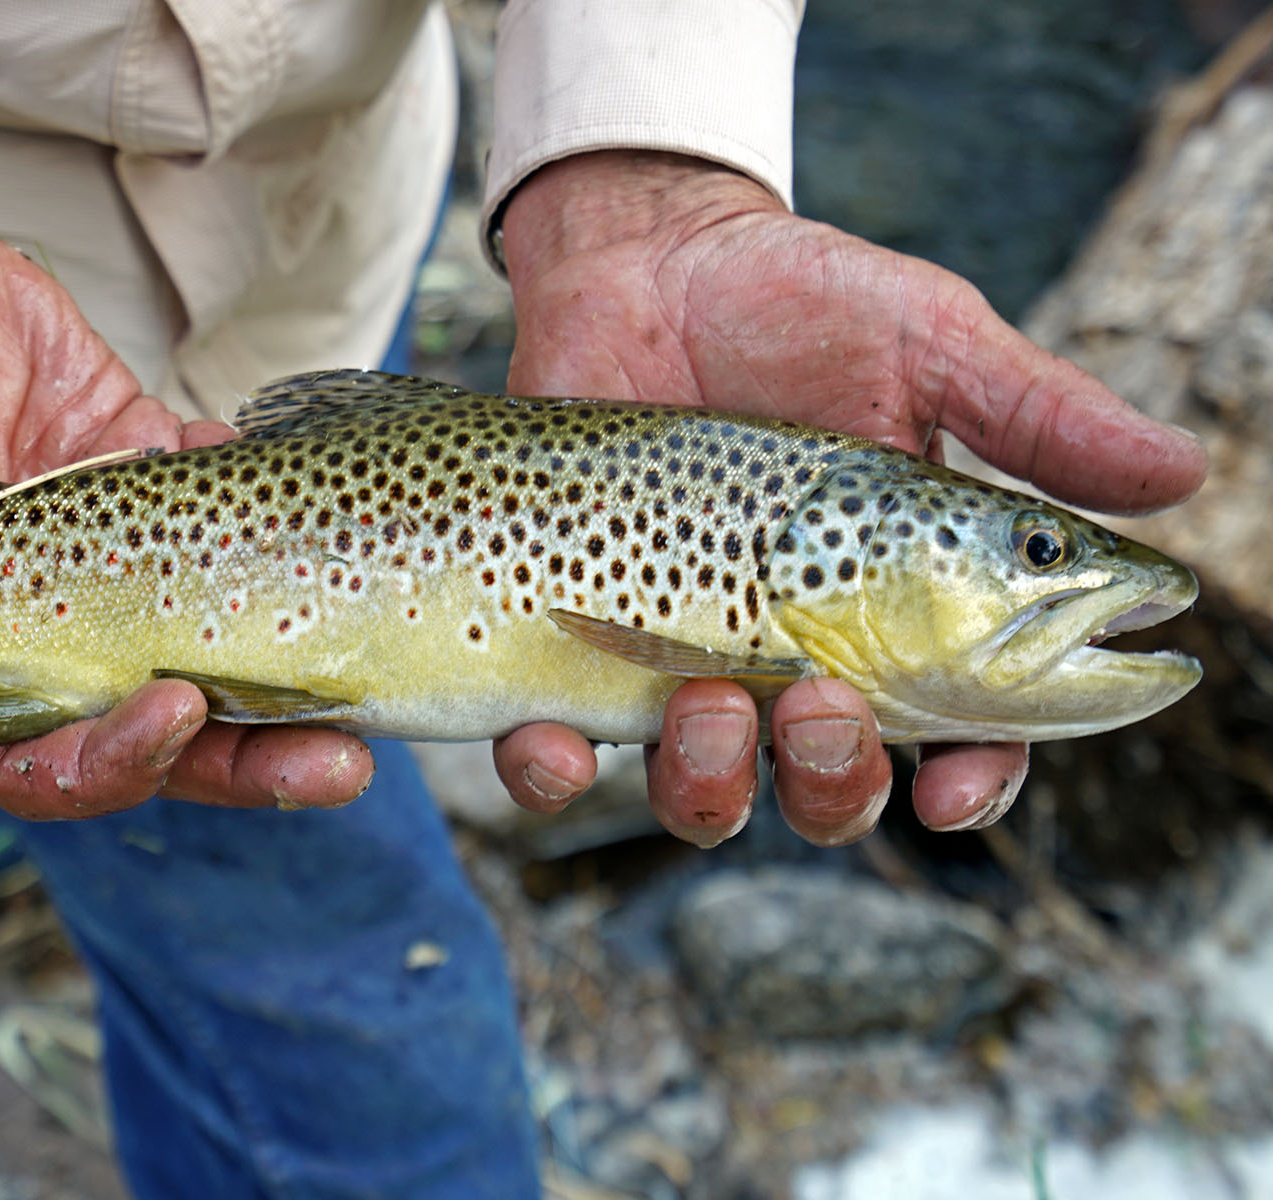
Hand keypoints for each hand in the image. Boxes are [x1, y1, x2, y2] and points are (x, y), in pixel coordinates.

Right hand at [0, 184, 371, 818]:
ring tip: (372, 687)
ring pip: (208, 648)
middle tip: (337, 762)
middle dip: (243, 760)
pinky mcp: (150, 483)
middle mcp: (45, 625)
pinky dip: (278, 520)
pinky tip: (319, 503)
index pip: (30, 754)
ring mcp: (109, 561)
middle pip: (151, 731)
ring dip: (290, 679)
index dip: (104, 763)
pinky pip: (230, 518)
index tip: (172, 712)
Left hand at [490, 151, 1205, 846]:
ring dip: (711, 784)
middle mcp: (793, 651)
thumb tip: (1184, 477)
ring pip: (703, 793)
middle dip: (832, 782)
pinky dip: (550, 771)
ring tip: (706, 704)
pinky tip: (548, 741)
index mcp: (897, 606)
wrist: (646, 261)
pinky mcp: (576, 639)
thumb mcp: (928, 344)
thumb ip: (1037, 418)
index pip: (954, 730)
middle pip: (829, 788)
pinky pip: (557, 750)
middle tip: (820, 704)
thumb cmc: (799, 301)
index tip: (954, 781)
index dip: (968, 779)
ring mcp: (678, 654)